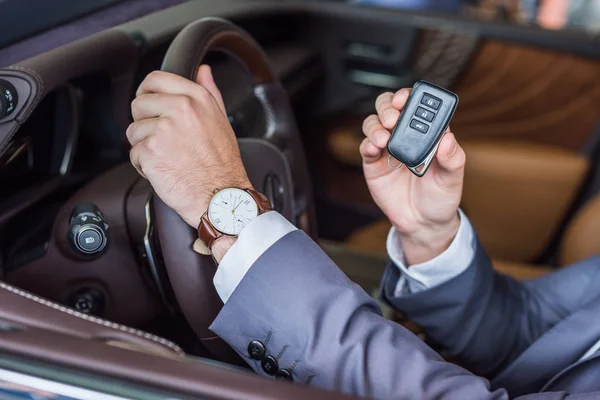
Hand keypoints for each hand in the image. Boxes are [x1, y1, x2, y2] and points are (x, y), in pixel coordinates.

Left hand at [127, 66, 250, 228]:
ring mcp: (162, 130)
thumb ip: (209, 92)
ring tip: (168, 158)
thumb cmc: (223, 164)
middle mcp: (178, 109)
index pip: (154, 80)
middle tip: (165, 141)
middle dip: (146, 123)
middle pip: (138, 105)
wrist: (220, 196)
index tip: (150, 105)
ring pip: (133, 131)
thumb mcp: (221, 121)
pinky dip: (145, 166)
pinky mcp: (149, 151)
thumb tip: (203, 70)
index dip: (147, 93)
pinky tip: (165, 170)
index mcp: (195, 98)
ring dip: (145, 146)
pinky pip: (134, 154)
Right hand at [360, 89, 465, 264]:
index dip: (410, 96)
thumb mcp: (452, 179)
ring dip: (376, 124)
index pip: (416, 105)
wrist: (422, 223)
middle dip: (388, 106)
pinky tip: (374, 147)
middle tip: (393, 117)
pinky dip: (367, 143)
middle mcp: (405, 136)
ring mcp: (387, 148)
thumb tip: (448, 138)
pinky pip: (365, 147)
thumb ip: (452, 159)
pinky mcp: (373, 163)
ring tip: (384, 138)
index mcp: (427, 133)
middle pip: (389, 107)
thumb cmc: (440, 197)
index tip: (407, 98)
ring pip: (373, 123)